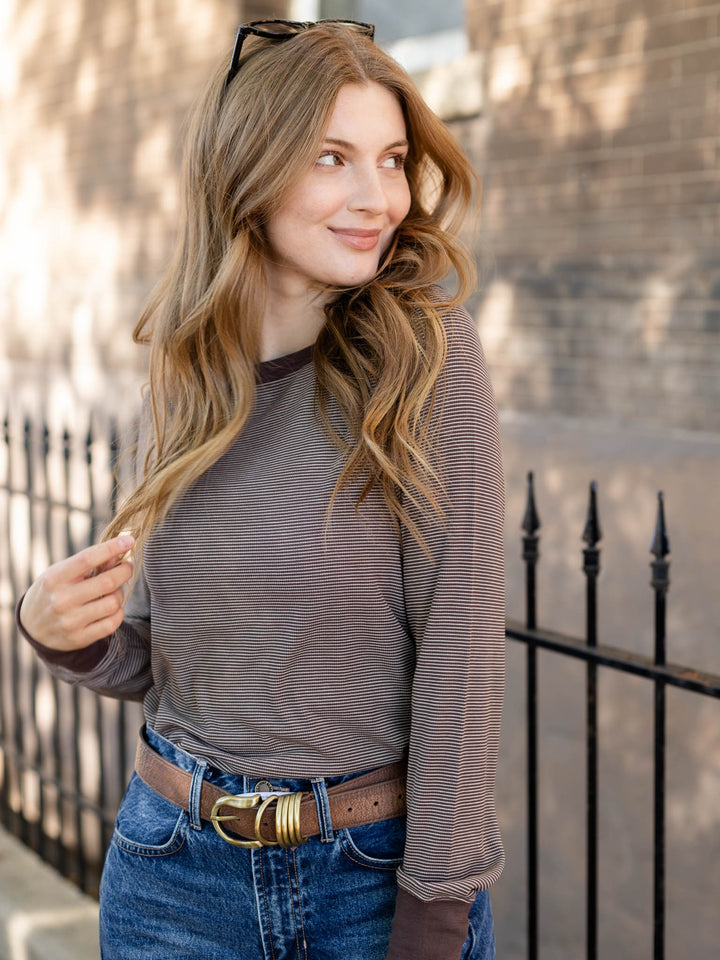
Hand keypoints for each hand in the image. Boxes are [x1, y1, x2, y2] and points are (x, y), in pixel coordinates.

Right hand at [19, 535, 135, 651]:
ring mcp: (70, 621)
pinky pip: (112, 623)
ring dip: (120, 593)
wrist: (32, 627)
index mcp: (54, 578)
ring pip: (113, 603)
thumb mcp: (63, 572)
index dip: (112, 547)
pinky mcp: (79, 638)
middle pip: (107, 582)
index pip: (88, 558)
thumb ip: (89, 563)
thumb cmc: (52, 592)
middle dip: (124, 571)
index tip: (129, 540)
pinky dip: (118, 613)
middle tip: (126, 567)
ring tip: (114, 591)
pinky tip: (112, 608)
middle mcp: (61, 600)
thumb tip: (118, 552)